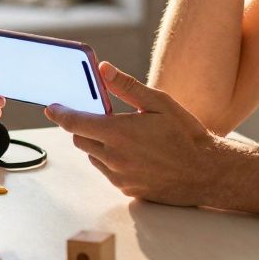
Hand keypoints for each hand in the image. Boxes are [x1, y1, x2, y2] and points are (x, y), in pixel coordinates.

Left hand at [44, 61, 226, 206]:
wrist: (207, 172)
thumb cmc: (185, 134)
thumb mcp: (159, 103)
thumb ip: (127, 86)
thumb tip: (103, 70)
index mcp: (119, 133)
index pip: (76, 123)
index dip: (60, 113)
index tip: (51, 107)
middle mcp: (114, 157)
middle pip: (81, 139)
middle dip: (83, 126)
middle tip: (101, 116)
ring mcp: (119, 176)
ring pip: (93, 156)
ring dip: (98, 144)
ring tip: (125, 135)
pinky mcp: (127, 189)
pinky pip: (108, 171)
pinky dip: (112, 160)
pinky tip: (135, 153)